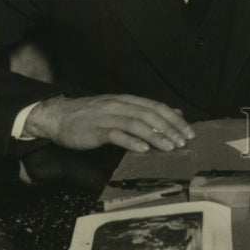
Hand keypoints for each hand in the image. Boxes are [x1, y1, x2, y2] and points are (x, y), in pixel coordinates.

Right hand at [24, 94, 195, 152]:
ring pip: (137, 124)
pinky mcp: (96, 130)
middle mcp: (120, 105)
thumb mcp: (120, 109)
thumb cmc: (91, 116)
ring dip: (156, 136)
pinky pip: (116, 134)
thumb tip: (173, 113)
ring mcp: (108, 117)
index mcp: (128, 100)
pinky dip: (131, 141)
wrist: (60, 117)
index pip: (157, 107)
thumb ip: (144, 111)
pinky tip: (143, 149)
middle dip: (170, 128)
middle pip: (150, 115)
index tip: (189, 132)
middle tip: (184, 142)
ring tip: (169, 147)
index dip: (175, 119)